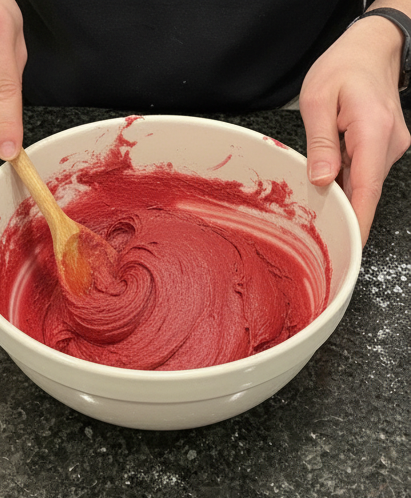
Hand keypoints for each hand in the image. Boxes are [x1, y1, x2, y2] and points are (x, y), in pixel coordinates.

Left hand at [300, 7, 410, 245]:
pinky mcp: (384, 149)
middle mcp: (389, 143)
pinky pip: (362, 174)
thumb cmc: (343, 67)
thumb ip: (321, 144)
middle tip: (309, 235)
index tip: (350, 248)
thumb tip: (323, 181)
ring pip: (361, 184)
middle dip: (340, 214)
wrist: (372, 47)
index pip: (367, 187)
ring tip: (310, 204)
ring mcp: (390, 147)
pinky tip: (325, 184)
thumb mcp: (319, 101)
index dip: (359, 221)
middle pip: (364, 191)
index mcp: (372, 131)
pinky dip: (343, 184)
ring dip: (338, 197)